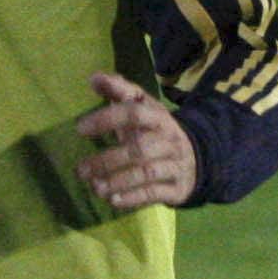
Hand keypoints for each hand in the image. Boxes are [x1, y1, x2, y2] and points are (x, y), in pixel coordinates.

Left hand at [76, 71, 197, 212]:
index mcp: (159, 118)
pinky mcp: (177, 188)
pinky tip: (113, 201)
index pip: (135, 113)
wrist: (198, 158)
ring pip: (146, 173)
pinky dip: (133, 198)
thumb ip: (120, 93)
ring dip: (118, 181)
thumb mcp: (144, 109)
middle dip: (108, 160)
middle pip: (139, 149)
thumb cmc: (156, 132)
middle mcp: (169, 140)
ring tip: (94, 187)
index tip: (79, 128)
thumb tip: (94, 78)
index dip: (107, 119)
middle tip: (80, 170)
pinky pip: (155, 193)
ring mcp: (175, 165)